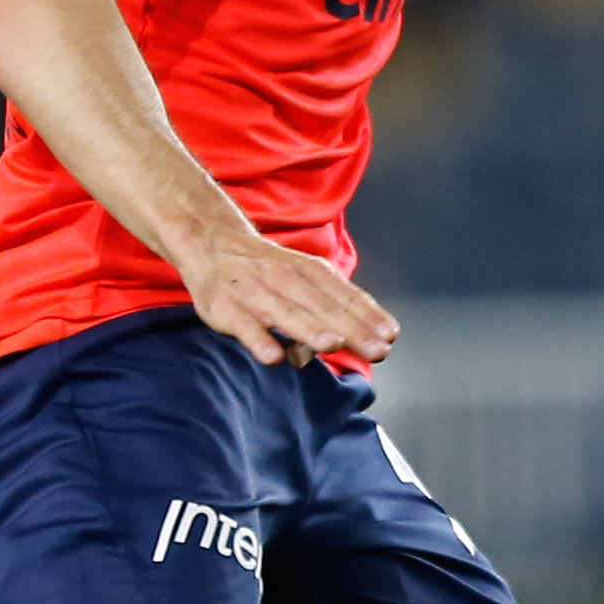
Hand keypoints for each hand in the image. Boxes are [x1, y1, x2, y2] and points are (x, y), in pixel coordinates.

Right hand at [178, 227, 398, 367]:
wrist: (212, 245)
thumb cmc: (269, 270)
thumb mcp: (303, 278)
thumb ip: (328, 307)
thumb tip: (350, 342)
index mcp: (310, 272)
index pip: (344, 296)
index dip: (368, 316)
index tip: (390, 336)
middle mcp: (286, 280)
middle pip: (323, 308)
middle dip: (352, 330)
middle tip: (377, 350)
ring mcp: (255, 293)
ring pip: (287, 314)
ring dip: (311, 330)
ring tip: (333, 345)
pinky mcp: (227, 309)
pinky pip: (245, 327)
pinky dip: (259, 340)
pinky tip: (274, 357)